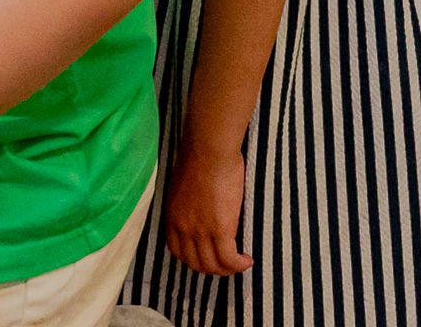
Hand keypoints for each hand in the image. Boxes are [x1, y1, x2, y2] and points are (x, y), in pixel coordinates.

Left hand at [165, 146, 252, 276]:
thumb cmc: (198, 159)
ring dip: (228, 269)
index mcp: (172, 216)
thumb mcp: (182, 187)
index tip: (208, 257)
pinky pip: (229, 258)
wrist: (208, 150)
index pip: (178, 251)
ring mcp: (200, 230)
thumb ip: (186, 204)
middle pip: (195, 263)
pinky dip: (239, 264)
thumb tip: (198, 209)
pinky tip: (247, 260)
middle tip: (228, 264)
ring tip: (240, 263)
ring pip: (213, 265)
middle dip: (212, 268)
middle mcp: (183, 227)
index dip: (193, 259)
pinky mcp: (220, 228)